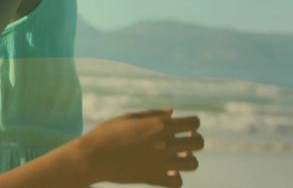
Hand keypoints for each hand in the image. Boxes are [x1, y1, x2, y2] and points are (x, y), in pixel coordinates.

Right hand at [79, 108, 202, 186]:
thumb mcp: (128, 117)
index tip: (183, 128)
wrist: (93, 156)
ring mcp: (162, 162)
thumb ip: (153, 114)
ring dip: (187, 160)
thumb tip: (172, 112)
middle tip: (182, 142)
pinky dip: (175, 178)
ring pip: (193, 164)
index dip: (192, 124)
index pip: (194, 123)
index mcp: (159, 125)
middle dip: (194, 141)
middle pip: (199, 143)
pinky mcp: (155, 178)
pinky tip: (167, 172)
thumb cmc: (107, 133)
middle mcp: (165, 143)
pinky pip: (177, 182)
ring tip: (176, 158)